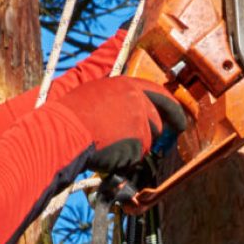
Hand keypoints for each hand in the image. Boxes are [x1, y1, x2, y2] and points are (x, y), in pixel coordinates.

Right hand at [67, 77, 186, 175]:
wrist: (64, 131)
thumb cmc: (71, 114)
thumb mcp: (96, 93)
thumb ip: (118, 97)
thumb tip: (129, 101)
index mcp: (127, 85)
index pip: (160, 94)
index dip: (172, 108)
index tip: (179, 118)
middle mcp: (137, 99)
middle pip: (158, 121)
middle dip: (153, 134)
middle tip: (147, 143)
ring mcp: (139, 120)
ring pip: (149, 140)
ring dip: (135, 147)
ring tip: (111, 145)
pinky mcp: (137, 141)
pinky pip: (137, 155)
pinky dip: (126, 158)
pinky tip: (109, 153)